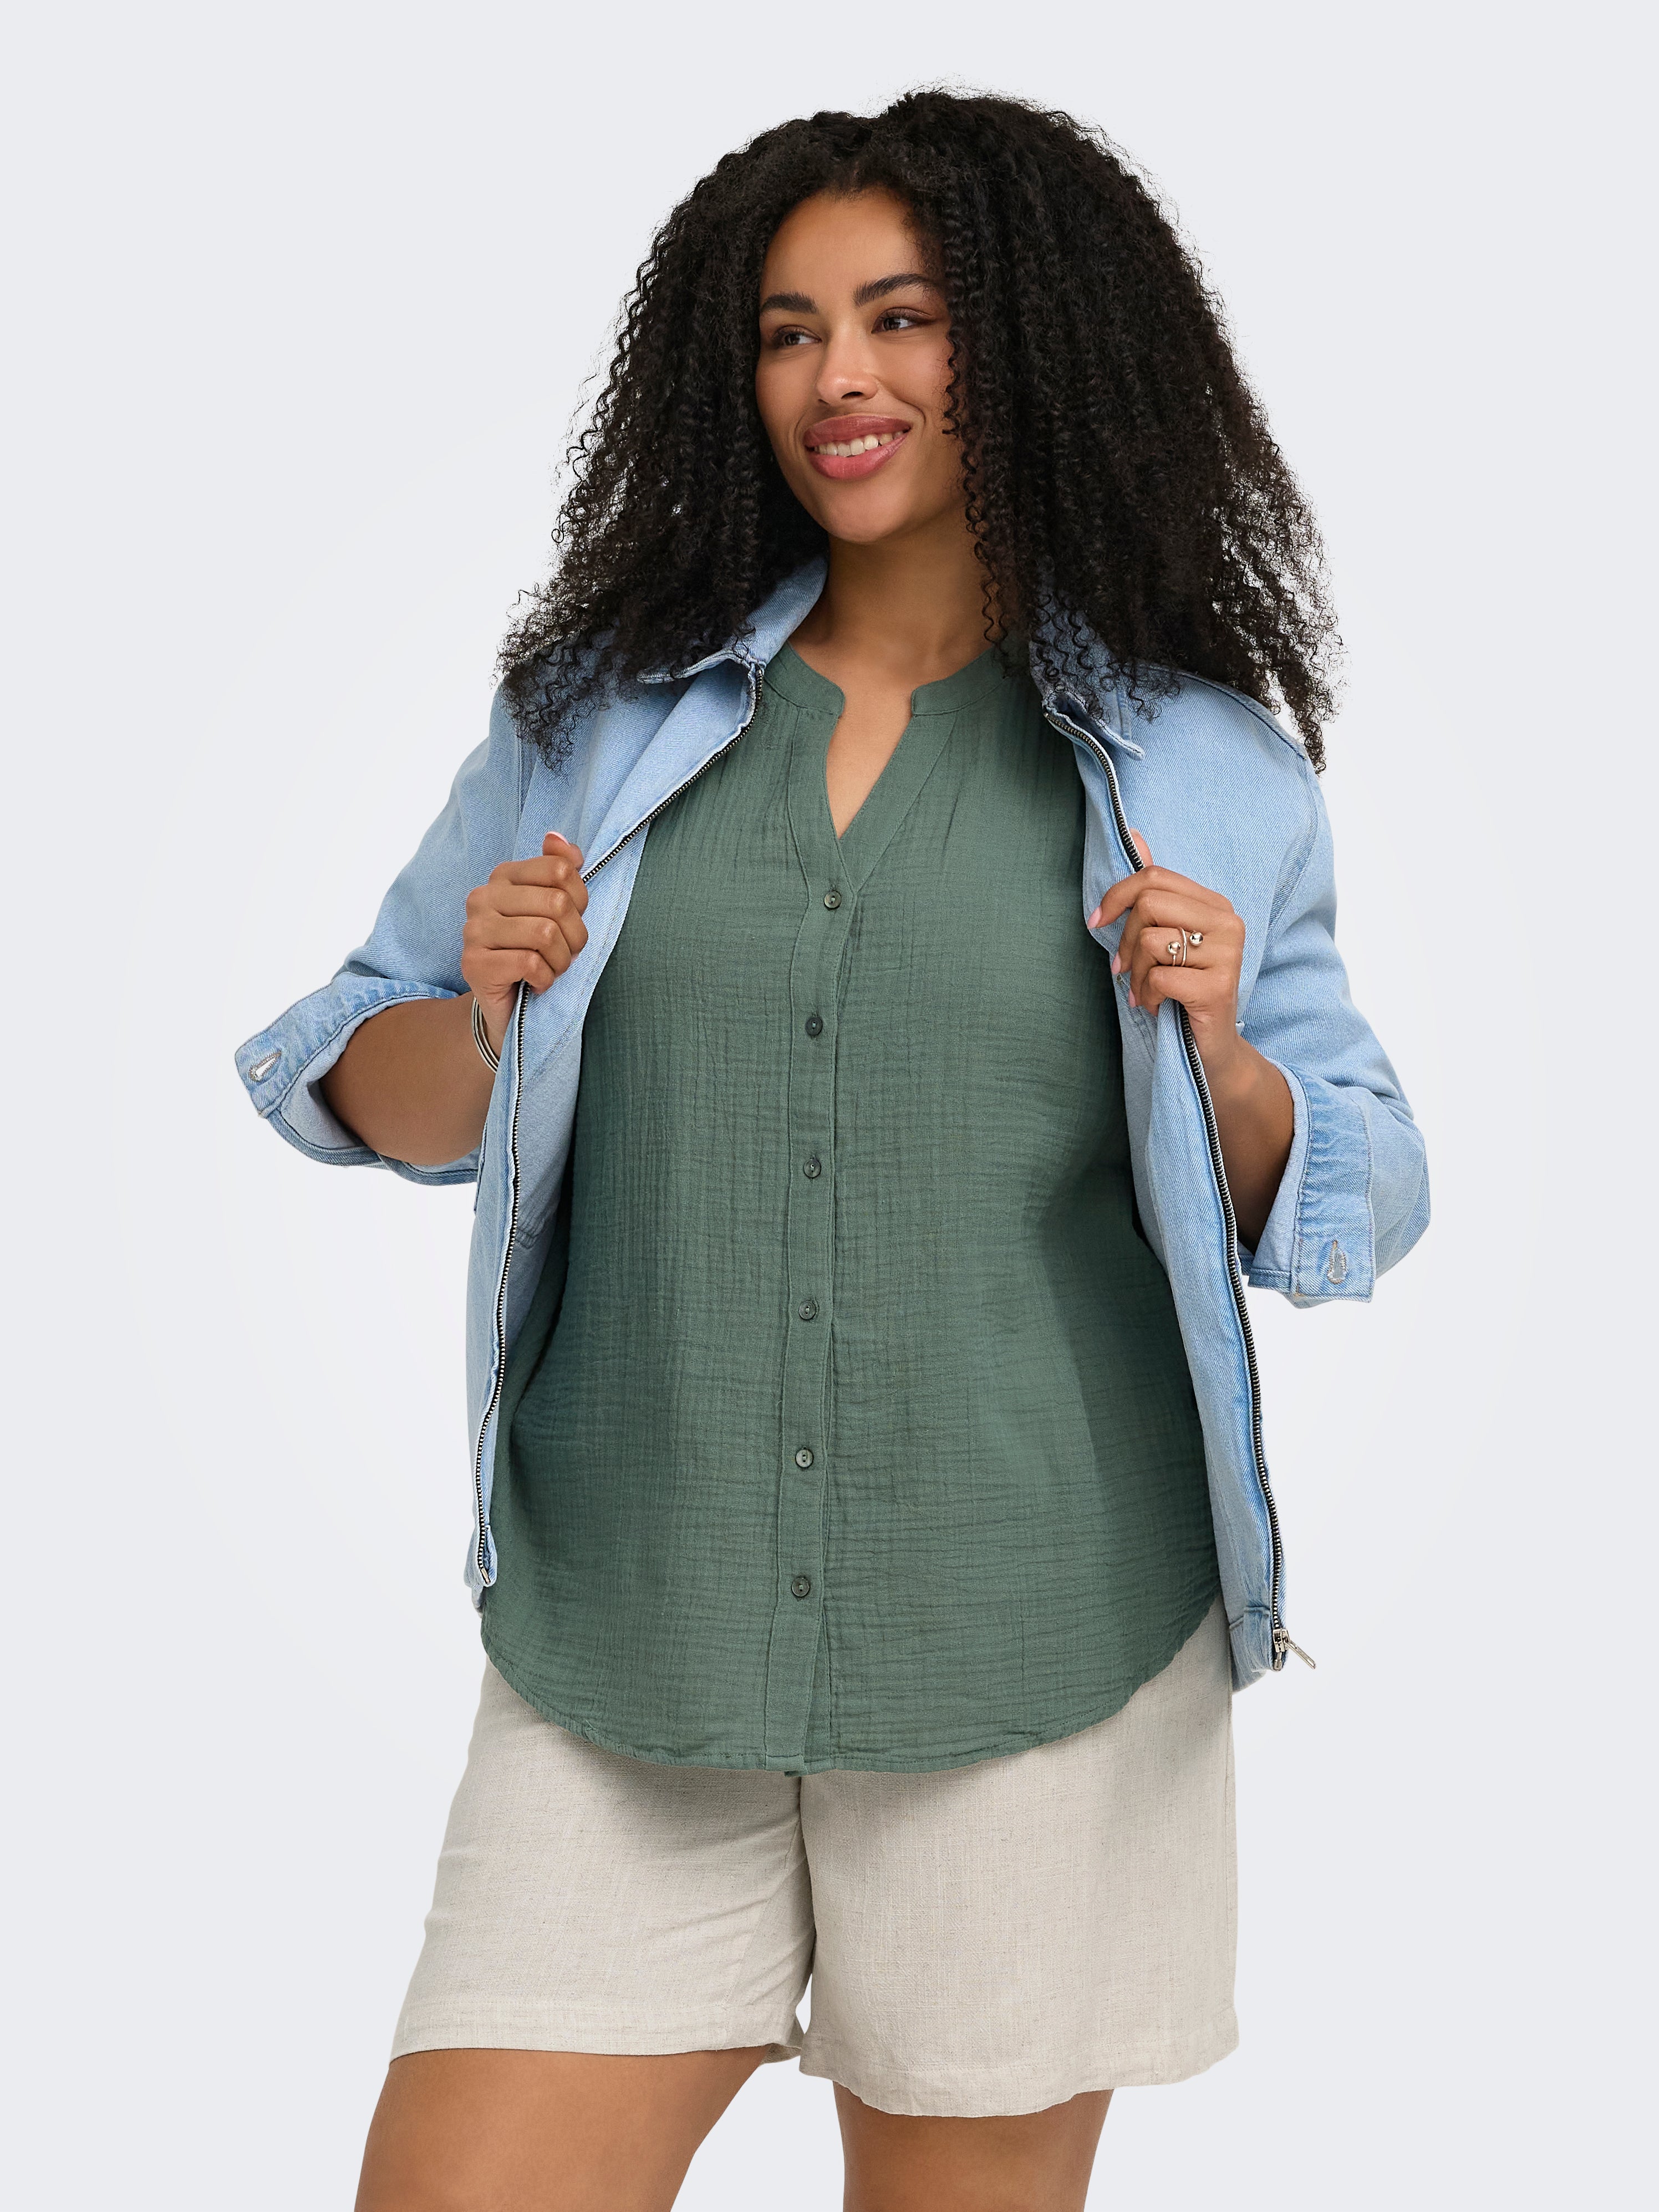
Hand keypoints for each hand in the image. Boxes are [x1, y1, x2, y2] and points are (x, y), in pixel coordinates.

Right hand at [462, 833, 588, 1054]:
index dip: (580, 901)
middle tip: (565, 954)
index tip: (570, 922)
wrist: (506, 1007)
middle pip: (557, 902)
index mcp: (503, 877)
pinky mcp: (473, 963)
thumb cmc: (534, 952)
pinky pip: (530, 962)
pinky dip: (545, 978)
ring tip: (552, 969)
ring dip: (561, 960)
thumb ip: (557, 870)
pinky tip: (537, 983)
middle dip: (574, 936)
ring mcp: (473, 930)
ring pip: (545, 933)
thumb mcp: (552, 909)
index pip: (560, 870)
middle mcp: (483, 898)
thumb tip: (557, 838)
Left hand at [1090, 831, 1246, 1079]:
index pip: (1155, 877)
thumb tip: (1134, 835)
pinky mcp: (1218, 988)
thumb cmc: (1184, 987)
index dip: (1117, 896)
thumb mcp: (1167, 936)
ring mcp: (1227, 955)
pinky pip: (1158, 978)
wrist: (1211, 1049)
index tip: (1096, 920)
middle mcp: (1228, 923)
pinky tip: (1157, 1006)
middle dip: (1124, 940)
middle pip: (1150, 904)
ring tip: (1144, 992)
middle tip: (1123, 969)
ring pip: (1149, 942)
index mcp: (1215, 904)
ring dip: (1134, 975)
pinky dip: (1146, 996)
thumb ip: (1154, 890)